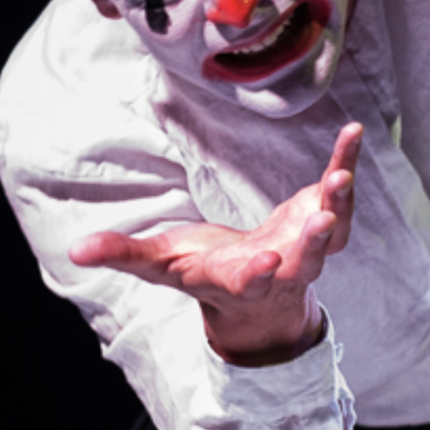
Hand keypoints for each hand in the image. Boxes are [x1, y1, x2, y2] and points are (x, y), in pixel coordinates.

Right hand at [70, 123, 365, 365]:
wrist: (259, 295)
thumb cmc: (203, 273)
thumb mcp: (161, 266)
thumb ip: (124, 254)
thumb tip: (76, 250)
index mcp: (237, 282)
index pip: (248, 282)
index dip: (256, 276)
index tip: (266, 264)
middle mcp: (281, 270)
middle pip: (303, 261)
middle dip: (311, 243)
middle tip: (322, 221)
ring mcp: (308, 248)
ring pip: (332, 232)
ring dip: (338, 204)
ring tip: (342, 175)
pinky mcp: (322, 218)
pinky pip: (339, 194)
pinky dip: (345, 164)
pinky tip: (353, 134)